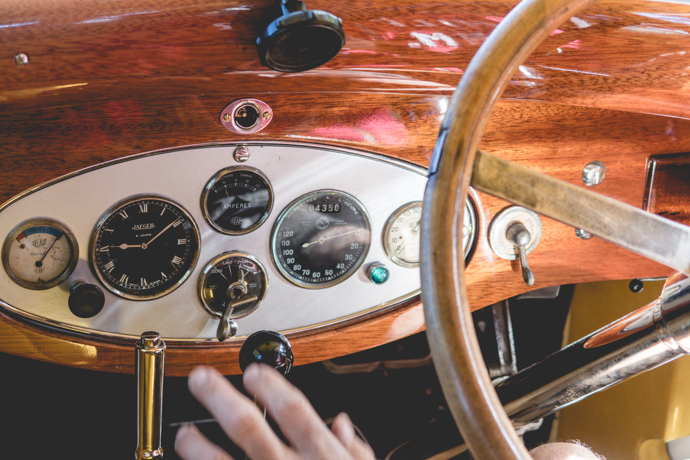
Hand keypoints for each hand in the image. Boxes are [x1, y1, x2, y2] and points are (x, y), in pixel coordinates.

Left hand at [175, 364, 374, 459]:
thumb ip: (355, 450)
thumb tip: (342, 422)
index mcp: (323, 458)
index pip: (295, 412)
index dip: (272, 387)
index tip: (253, 370)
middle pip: (249, 428)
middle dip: (221, 399)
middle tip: (201, 380)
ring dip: (199, 447)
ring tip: (184, 432)